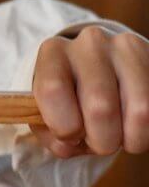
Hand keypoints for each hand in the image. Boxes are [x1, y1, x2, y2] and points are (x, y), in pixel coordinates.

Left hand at [31, 26, 148, 157]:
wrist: (101, 71)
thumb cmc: (68, 101)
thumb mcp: (47, 116)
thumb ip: (49, 133)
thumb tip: (69, 143)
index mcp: (54, 52)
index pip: (53, 90)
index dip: (63, 127)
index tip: (69, 136)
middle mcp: (91, 43)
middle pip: (101, 107)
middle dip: (101, 142)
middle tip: (98, 142)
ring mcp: (129, 47)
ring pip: (140, 111)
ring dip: (130, 139)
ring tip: (120, 136)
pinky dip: (148, 131)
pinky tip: (136, 126)